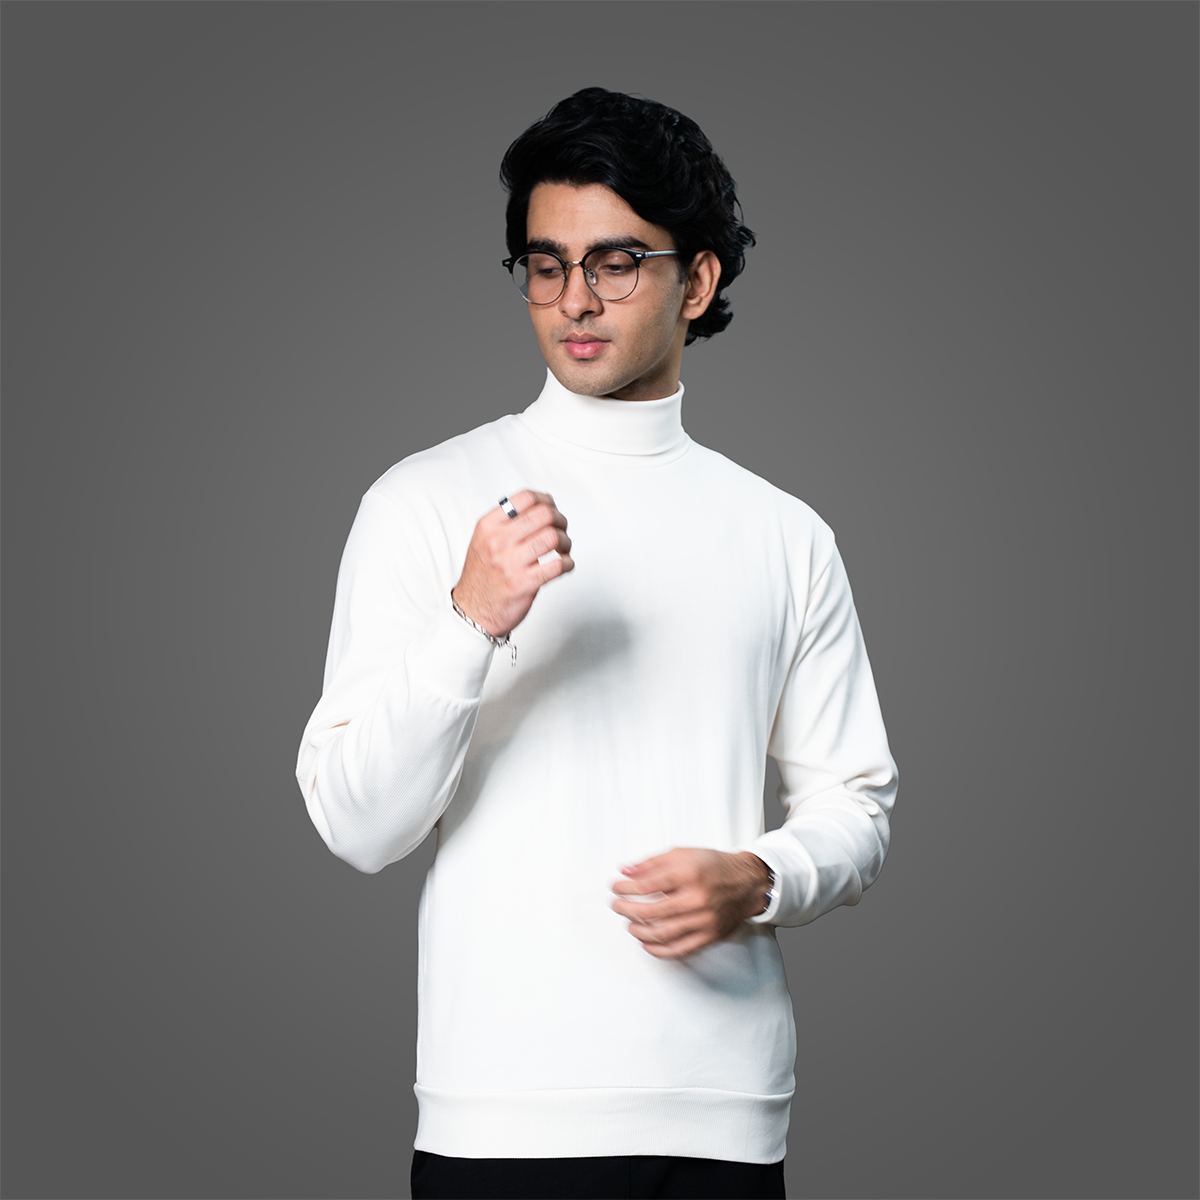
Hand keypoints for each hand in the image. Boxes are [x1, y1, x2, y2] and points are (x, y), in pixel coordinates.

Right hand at [452, 490, 573, 636]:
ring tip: (563, 549)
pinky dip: (568, 563)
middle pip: (544, 515)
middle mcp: (498, 542)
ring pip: (553, 538)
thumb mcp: (484, 540)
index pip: (525, 498)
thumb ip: (507, 522)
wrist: (472, 611)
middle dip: (560, 521)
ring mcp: (510, 564)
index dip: (546, 501)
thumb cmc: (482, 576)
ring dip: (566, 542)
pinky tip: (564, 565)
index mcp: (488, 526)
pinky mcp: (523, 584)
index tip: (552, 508)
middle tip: (561, 530)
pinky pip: (557, 565)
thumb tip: (542, 505)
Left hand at [611, 849, 771, 958]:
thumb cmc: (716, 866)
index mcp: (688, 873)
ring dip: (638, 930)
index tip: (615, 887)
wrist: (748, 882)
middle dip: (626, 909)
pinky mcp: (709, 936)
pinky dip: (659, 949)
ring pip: (662, 933)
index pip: (646, 885)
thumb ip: (652, 862)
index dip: (625, 888)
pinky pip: (679, 949)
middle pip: (650, 911)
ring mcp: (704, 920)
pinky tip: (646, 943)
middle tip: (616, 906)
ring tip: (629, 924)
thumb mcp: (683, 854)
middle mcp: (697, 898)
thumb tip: (626, 871)